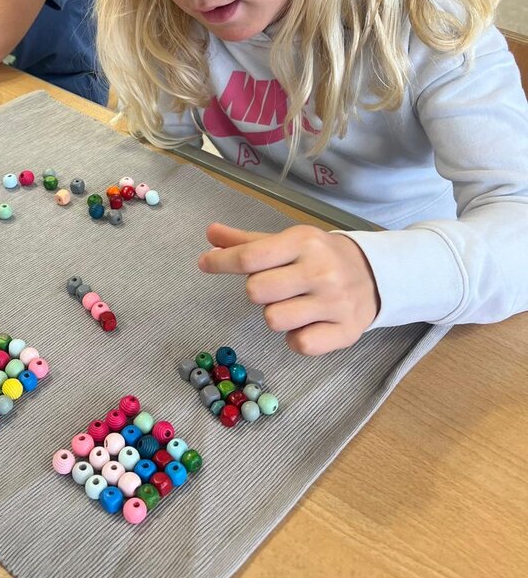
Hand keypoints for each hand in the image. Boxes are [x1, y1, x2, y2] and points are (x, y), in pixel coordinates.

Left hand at [198, 222, 379, 354]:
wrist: (374, 275)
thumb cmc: (319, 257)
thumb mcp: (287, 242)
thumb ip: (246, 241)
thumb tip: (209, 233)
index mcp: (303, 242)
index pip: (249, 257)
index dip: (220, 262)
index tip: (204, 263)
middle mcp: (320, 271)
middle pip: (256, 291)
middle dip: (257, 290)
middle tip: (275, 287)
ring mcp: (334, 303)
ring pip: (274, 320)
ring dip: (276, 314)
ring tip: (293, 304)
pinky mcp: (345, 332)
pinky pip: (300, 344)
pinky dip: (296, 338)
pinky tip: (307, 323)